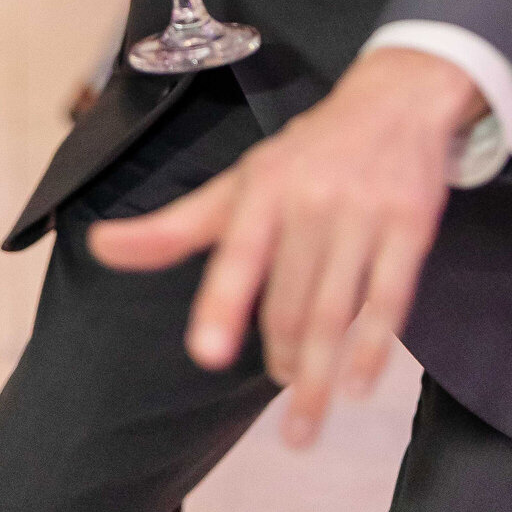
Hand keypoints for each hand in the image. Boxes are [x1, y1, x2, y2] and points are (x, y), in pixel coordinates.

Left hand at [89, 48, 486, 447]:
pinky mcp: (411, 224)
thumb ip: (176, 226)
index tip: (206, 352)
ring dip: (318, 372)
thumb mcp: (242, 180)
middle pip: (290, 300)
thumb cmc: (309, 152)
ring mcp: (365, 211)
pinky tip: (358, 382)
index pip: (238, 250)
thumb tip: (99, 246)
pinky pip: (390, 299)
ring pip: (335, 309)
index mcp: (265, 185)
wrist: (398, 99)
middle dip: (279, 357)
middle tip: (275, 383)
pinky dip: (373, 347)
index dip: (222, 302)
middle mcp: (313, 197)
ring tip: (305, 412)